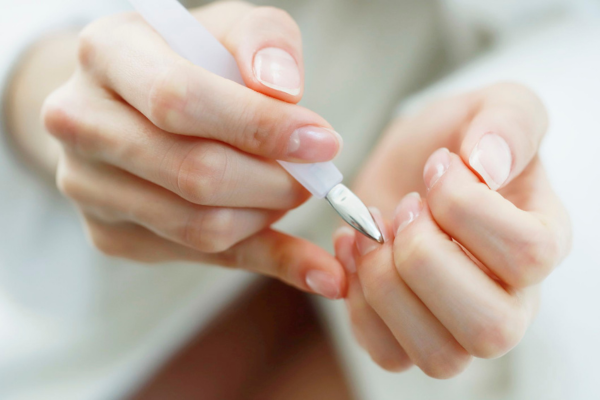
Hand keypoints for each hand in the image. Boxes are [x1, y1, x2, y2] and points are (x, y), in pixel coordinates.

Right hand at [42, 1, 344, 298]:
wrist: (134, 101)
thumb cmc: (191, 61)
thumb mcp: (231, 28)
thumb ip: (265, 42)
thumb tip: (283, 92)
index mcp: (106, 53)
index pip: (181, 101)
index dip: (260, 128)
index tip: (322, 143)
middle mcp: (80, 123)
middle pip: (194, 174)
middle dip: (275, 181)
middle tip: (315, 175)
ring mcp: (87, 187)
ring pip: (199, 227)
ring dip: (267, 216)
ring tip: (291, 191)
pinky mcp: (109, 235)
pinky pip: (201, 259)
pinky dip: (263, 258)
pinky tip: (304, 257)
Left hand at [333, 83, 571, 375]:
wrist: (413, 163)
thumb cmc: (457, 139)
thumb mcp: (493, 106)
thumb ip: (508, 123)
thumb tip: (488, 167)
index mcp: (541, 241)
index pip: (528, 254)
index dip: (464, 208)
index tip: (436, 167)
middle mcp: (510, 297)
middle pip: (489, 327)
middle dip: (423, 258)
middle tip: (402, 209)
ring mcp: (458, 325)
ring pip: (439, 356)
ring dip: (387, 286)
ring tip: (373, 234)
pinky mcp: (408, 334)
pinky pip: (388, 354)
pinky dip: (358, 303)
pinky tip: (353, 250)